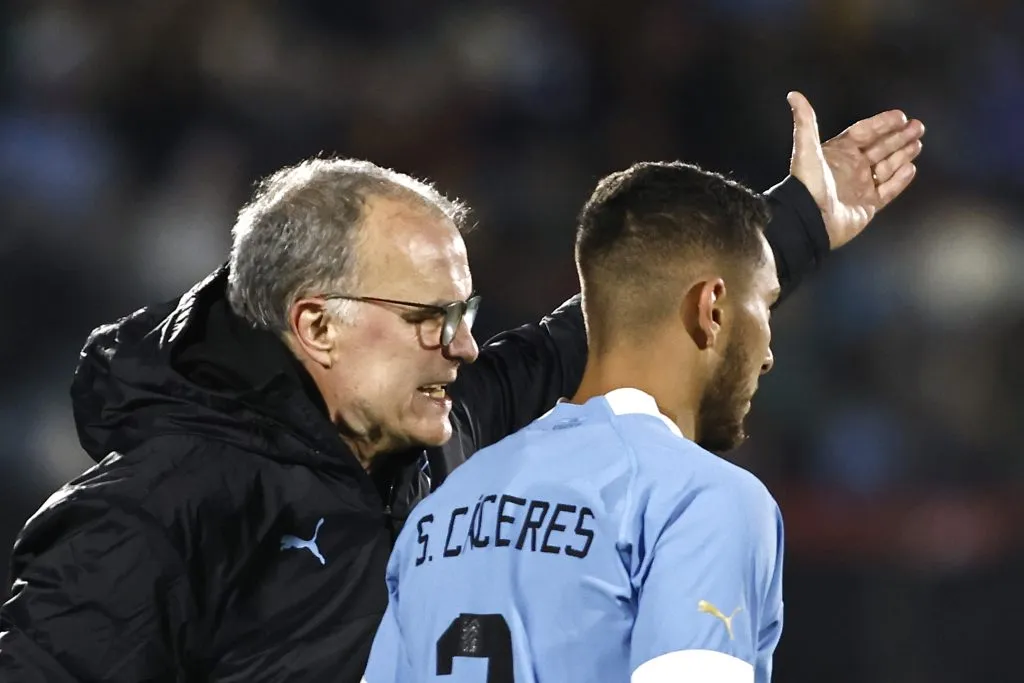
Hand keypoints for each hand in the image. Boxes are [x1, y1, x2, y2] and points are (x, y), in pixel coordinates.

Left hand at [786, 91, 924, 249]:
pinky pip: (889, 190)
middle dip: (899, 136)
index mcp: (839, 153)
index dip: (882, 124)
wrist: (810, 219)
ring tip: (917, 143)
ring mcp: (861, 187)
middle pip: (880, 147)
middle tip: (918, 126)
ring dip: (903, 154)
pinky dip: (900, 179)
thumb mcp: (806, 149)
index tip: (900, 115)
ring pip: (887, 166)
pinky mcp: (868, 205)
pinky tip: (911, 167)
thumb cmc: (807, 184)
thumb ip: (805, 121)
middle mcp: (852, 168)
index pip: (864, 133)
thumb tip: (794, 94)